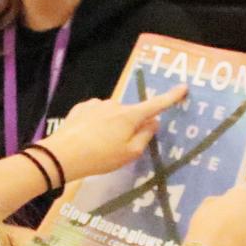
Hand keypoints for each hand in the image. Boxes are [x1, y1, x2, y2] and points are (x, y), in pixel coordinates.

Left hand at [44, 86, 186, 180]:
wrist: (62, 154)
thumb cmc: (101, 157)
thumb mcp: (130, 153)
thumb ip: (145, 137)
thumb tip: (153, 122)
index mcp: (130, 116)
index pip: (156, 104)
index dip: (171, 97)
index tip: (183, 88)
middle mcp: (115, 104)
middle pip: (130, 114)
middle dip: (130, 126)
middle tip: (119, 148)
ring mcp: (96, 104)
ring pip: (112, 115)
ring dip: (111, 126)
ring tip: (98, 147)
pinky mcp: (81, 108)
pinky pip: (96, 115)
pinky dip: (96, 125)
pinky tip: (87, 138)